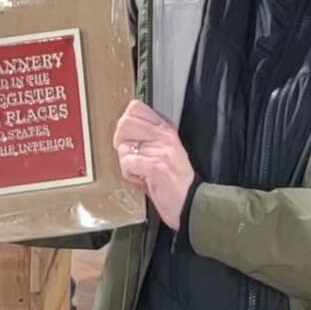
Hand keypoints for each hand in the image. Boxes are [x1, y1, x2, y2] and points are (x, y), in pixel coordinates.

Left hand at [113, 100, 194, 231]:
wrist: (191, 202)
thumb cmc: (176, 181)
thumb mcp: (166, 151)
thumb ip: (148, 139)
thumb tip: (124, 135)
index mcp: (165, 130)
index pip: (136, 107)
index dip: (126, 123)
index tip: (130, 139)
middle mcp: (163, 136)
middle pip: (124, 123)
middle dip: (119, 142)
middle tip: (129, 156)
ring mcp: (160, 150)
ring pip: (123, 146)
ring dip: (124, 161)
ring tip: (137, 171)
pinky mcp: (155, 167)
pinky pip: (127, 162)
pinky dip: (128, 174)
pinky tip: (140, 180)